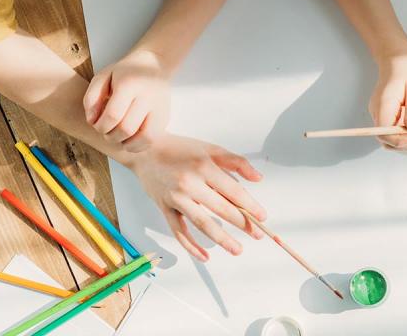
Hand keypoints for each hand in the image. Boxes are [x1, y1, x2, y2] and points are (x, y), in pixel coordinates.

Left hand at [84, 49, 170, 150]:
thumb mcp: (102, 76)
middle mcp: (148, 96)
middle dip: (111, 136)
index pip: (113, 115)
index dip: (101, 126)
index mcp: (130, 84)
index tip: (97, 124)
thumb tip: (92, 121)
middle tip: (107, 131)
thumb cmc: (124, 73)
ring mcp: (160, 107)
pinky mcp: (165, 116)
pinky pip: (153, 139)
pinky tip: (130, 140)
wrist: (154, 64)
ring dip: (127, 144)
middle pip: (127, 128)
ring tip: (119, 138)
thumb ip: (91, 97)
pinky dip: (139, 145)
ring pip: (145, 137)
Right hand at [124, 135, 265, 260]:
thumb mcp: (211, 149)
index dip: (250, 205)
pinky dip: (191, 246)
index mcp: (204, 167)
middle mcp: (190, 184)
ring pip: (202, 223)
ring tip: (237, 249)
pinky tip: (205, 256)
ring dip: (221, 239)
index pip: (233, 191)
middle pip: (221, 209)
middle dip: (242, 224)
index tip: (262, 216)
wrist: (144, 150)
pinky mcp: (164, 208)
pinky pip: (179, 231)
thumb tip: (258, 178)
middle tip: (257, 234)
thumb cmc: (181, 149)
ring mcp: (176, 198)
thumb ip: (236, 162)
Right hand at [370, 53, 406, 150]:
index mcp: (383, 105)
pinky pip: (397, 131)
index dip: (403, 140)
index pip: (385, 134)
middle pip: (388, 140)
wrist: (398, 57)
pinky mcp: (389, 116)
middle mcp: (379, 113)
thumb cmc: (406, 68)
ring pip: (393, 139)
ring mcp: (383, 115)